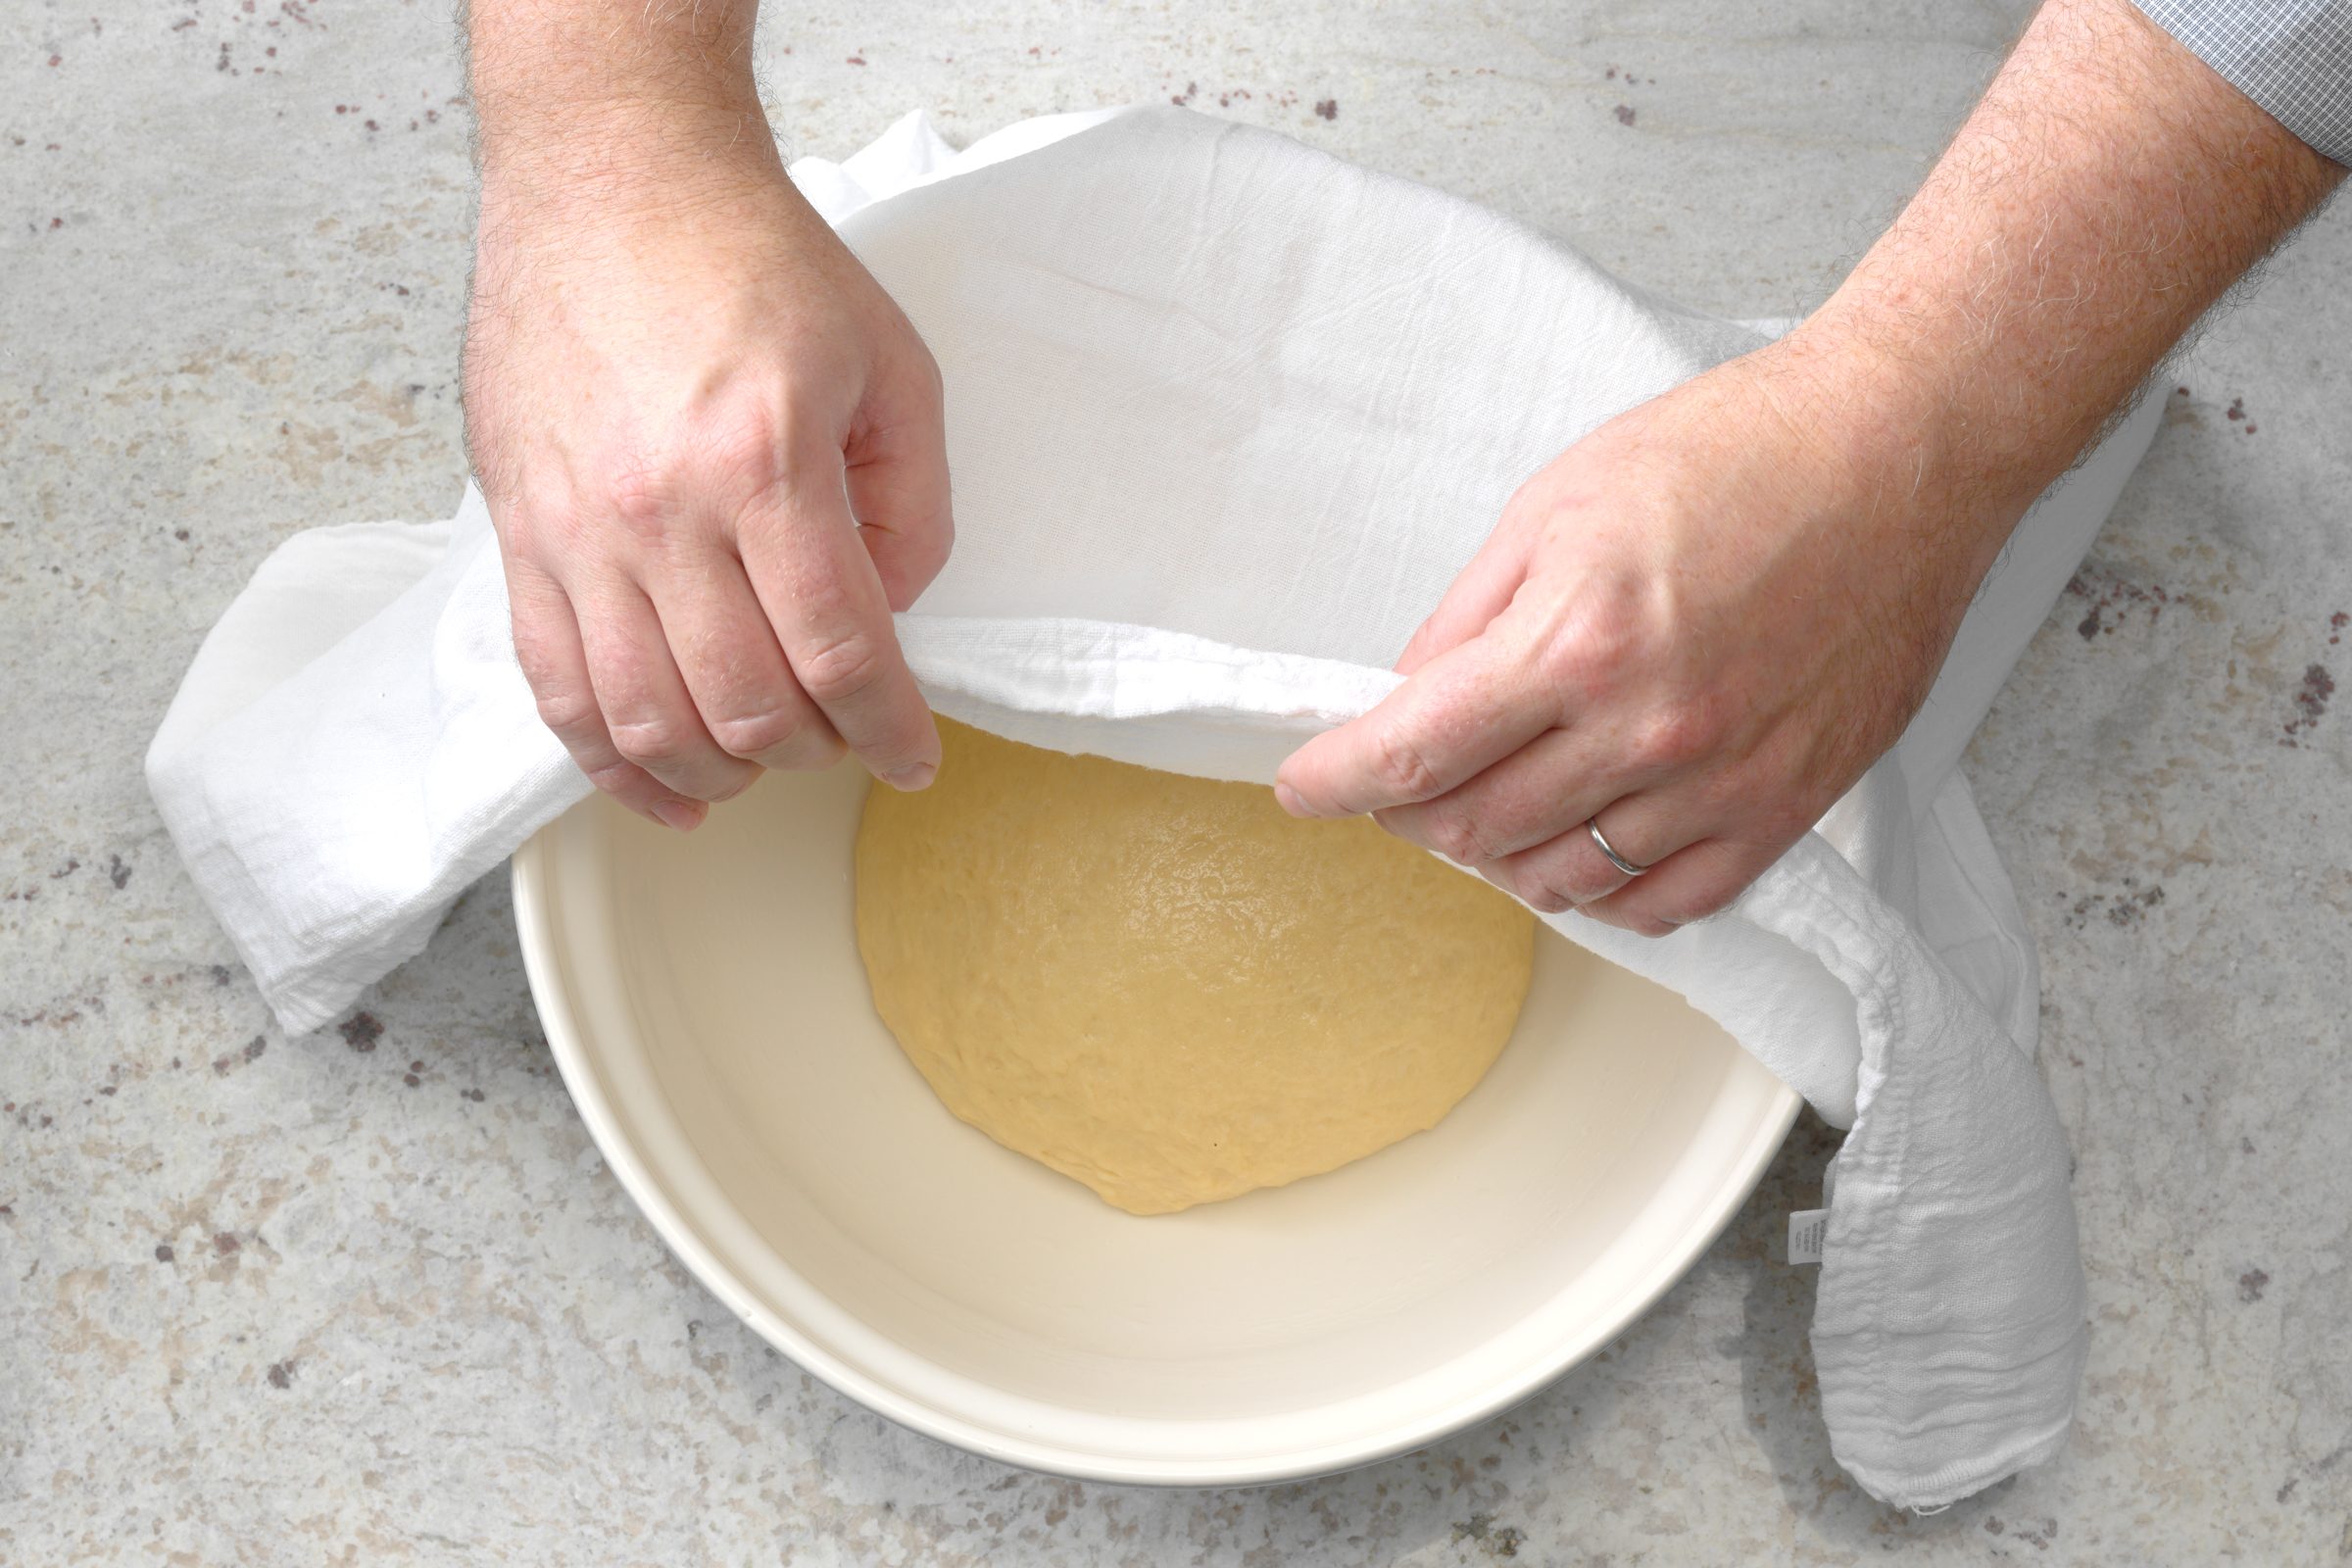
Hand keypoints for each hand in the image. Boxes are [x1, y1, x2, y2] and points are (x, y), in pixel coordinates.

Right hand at [463, 111, 948, 829]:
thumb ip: (914, 503)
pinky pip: (554, 686)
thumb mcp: (891, 365)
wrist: (612, 179)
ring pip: (644, 719)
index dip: (890, 729)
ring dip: (721, 769)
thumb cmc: (752, 260)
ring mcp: (576, 530)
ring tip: (766, 759)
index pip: (840, 651)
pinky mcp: (519, 533)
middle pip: (746, 703)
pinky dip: (610, 764)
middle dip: (816, 748)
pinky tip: (667, 790)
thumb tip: (892, 613)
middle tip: (844, 734)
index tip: (913, 756)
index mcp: (764, 462)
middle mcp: (660, 510)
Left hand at [1274, 330, 1996, 934]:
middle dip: (1409, 812)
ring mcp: (1722, 781)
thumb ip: (1468, 616)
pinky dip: (1601, 892)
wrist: (1900, 452)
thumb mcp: (1557, 502)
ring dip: (1499, 855)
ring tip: (1489, 806)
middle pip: (1472, 828)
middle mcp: (1648, 728)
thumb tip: (1405, 699)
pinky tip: (1581, 847)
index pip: (1412, 754)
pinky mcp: (1787, 806)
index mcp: (1577, 640)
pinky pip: (1665, 904)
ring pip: (1560, 880)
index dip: (1335, 783)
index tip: (1303, 790)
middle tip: (1400, 783)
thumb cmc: (1738, 452)